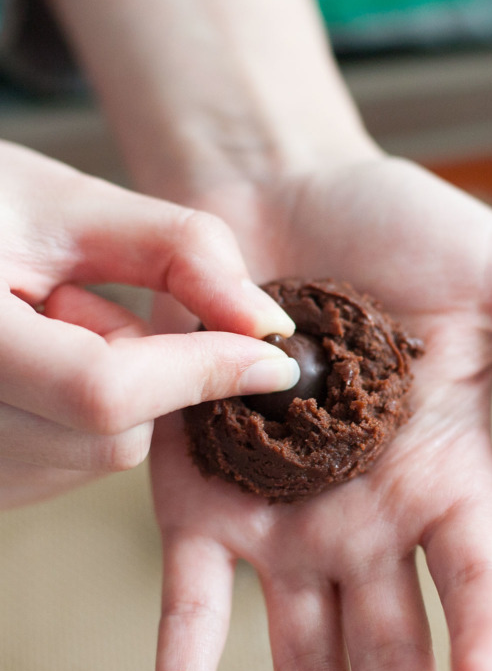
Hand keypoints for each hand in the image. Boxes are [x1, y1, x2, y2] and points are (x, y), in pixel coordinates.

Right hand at [0, 141, 296, 508]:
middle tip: (82, 298)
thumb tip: (268, 327)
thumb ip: (178, 253)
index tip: (272, 355)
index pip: (103, 392)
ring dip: (118, 392)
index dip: (200, 372)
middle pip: (114, 436)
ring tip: (45, 325)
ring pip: (102, 456)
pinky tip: (40, 363)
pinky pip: (73, 466)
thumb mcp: (64, 204)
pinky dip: (88, 416)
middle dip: (145, 371)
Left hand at [150, 155, 491, 670]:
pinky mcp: (201, 500)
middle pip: (392, 643)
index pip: (477, 576)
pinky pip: (193, 602)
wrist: (275, 200)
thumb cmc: (390, 223)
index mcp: (441, 473)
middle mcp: (365, 514)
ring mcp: (282, 516)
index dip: (490, 634)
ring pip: (302, 647)